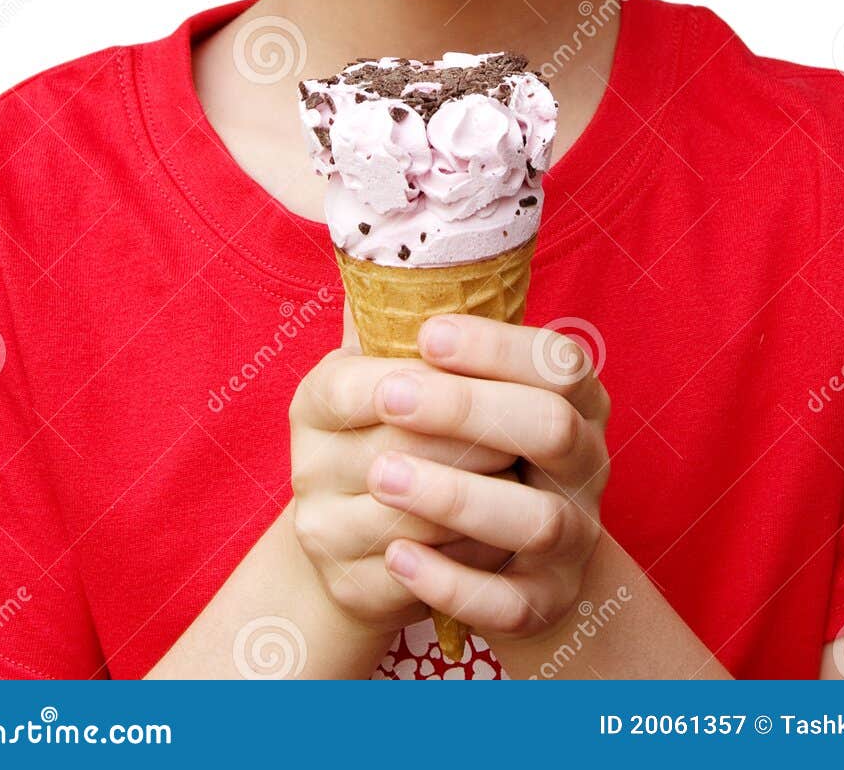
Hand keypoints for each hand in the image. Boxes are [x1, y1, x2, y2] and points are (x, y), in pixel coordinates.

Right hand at [288, 305, 517, 633]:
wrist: (362, 537)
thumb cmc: (400, 427)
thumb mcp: (394, 364)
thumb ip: (410, 317)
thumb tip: (431, 251)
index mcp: (318, 398)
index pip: (365, 385)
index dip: (439, 380)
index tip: (491, 379)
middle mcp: (309, 467)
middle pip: (404, 452)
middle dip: (479, 440)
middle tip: (533, 432)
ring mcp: (327, 534)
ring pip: (419, 523)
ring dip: (486, 502)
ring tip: (527, 480)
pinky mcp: (355, 592)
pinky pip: (425, 584)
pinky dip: (473, 567)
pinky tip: (504, 543)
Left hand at [365, 315, 609, 643]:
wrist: (517, 565)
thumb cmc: (480, 453)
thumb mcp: (476, 396)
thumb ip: (437, 349)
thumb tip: (372, 264)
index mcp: (578, 402)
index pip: (557, 362)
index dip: (495, 346)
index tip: (426, 334)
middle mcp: (586, 465)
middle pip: (551, 428)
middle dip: (469, 408)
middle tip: (391, 397)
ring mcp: (573, 539)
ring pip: (537, 519)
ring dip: (456, 495)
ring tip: (381, 477)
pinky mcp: (545, 603)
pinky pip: (510, 604)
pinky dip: (453, 581)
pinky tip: (397, 555)